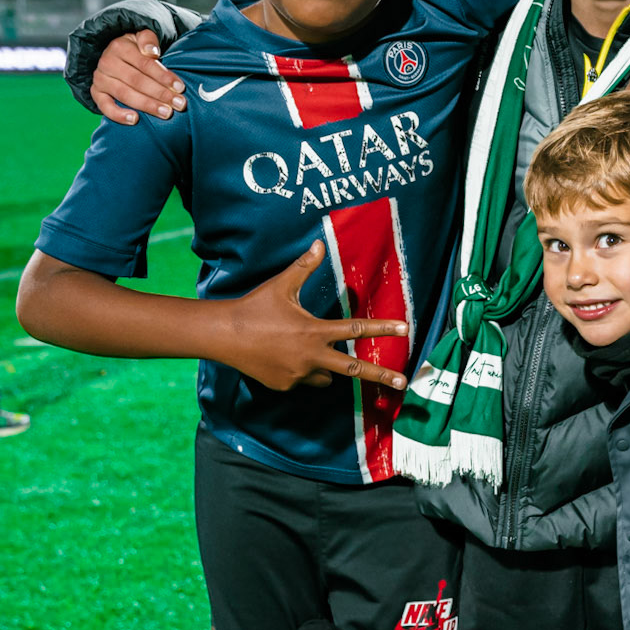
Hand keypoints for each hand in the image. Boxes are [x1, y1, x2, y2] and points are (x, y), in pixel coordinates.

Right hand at [92, 30, 186, 124]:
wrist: (115, 57)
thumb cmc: (136, 50)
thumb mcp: (142, 38)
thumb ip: (148, 40)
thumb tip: (152, 52)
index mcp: (120, 47)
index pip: (145, 64)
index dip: (163, 76)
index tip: (180, 87)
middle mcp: (107, 62)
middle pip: (137, 81)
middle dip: (160, 94)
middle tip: (179, 104)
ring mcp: (100, 79)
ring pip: (124, 94)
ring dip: (147, 105)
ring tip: (166, 113)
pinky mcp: (96, 93)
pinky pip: (105, 106)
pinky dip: (118, 115)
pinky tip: (135, 120)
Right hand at [226, 240, 409, 392]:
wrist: (224, 335)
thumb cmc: (254, 306)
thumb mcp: (282, 284)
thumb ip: (304, 266)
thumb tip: (319, 243)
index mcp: (315, 330)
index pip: (356, 328)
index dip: (383, 328)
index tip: (406, 329)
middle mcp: (312, 356)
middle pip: (355, 369)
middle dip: (382, 375)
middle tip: (403, 382)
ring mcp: (299, 375)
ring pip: (326, 376)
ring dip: (327, 367)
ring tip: (306, 351)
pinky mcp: (285, 386)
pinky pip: (303, 380)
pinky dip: (300, 371)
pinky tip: (281, 357)